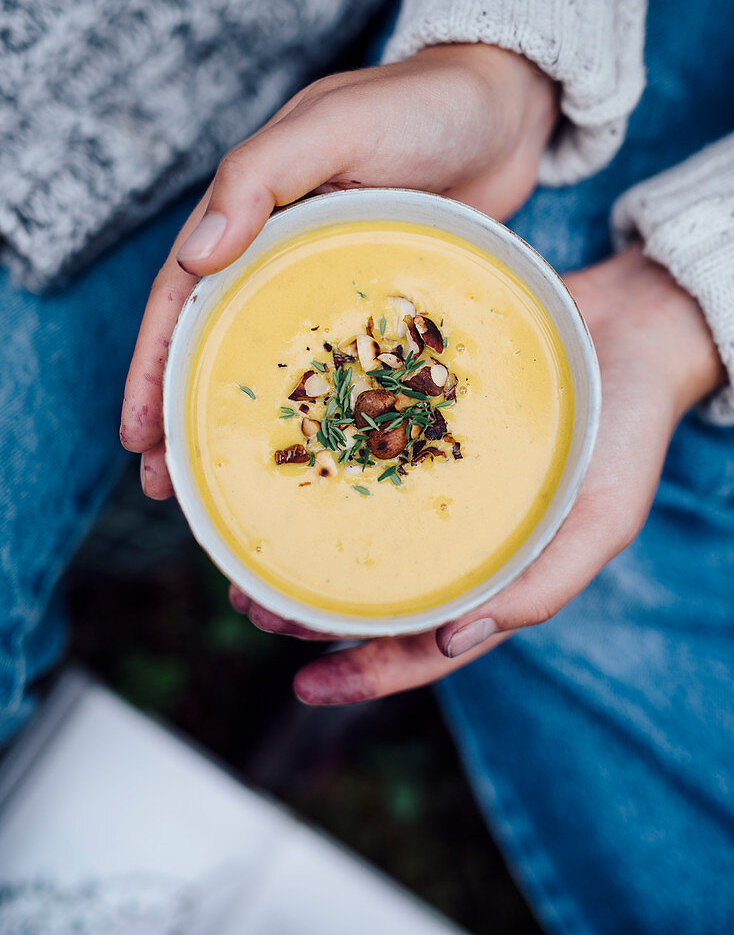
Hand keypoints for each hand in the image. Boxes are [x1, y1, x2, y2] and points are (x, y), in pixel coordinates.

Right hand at [120, 43, 556, 493]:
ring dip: (244, 419)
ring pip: (276, 358)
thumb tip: (194, 256)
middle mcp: (282, 250)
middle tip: (167, 484)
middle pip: (217, 339)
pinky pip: (343, 360)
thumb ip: (262, 176)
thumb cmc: (422, 104)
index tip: (138, 433)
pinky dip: (323, 406)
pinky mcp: (382, 299)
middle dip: (184, 410)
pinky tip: (320, 452)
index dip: (154, 364)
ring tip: (220, 485)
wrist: (509, 102)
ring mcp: (333, 279)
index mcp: (253, 210)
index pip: (182, 296)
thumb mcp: (335, 126)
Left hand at [232, 246, 723, 704]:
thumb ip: (543, 586)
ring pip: (355, 525)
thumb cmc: (628, 429)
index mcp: (497, 572)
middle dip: (310, 609)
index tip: (302, 687)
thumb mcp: (604, 518)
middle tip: (252, 603)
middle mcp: (456, 531)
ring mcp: (433, 476)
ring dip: (301, 545)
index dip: (367, 673)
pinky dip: (326, 464)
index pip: (425, 643)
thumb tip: (452, 644)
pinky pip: (363, 449)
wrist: (631, 324)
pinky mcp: (418, 417)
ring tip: (248, 550)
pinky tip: (290, 461)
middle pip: (374, 589)